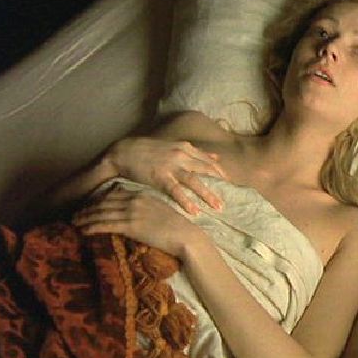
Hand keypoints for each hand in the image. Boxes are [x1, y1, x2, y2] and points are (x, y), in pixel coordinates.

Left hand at [72, 186, 205, 259]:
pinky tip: (83, 231)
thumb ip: (147, 207)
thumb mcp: (161, 211)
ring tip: (74, 222)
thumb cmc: (178, 227)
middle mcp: (135, 200)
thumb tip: (136, 214)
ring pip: (101, 213)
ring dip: (85, 218)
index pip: (114, 194)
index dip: (99, 199)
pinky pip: (105, 225)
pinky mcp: (131, 226)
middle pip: (104, 202)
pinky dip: (92, 227)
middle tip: (76, 214)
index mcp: (142, 194)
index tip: (89, 205)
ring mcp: (132, 212)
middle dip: (88, 208)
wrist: (186, 236)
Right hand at [105, 137, 227, 214]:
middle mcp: (182, 155)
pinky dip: (186, 201)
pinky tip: (194, 211)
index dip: (221, 171)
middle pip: (206, 170)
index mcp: (186, 149)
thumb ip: (196, 152)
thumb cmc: (150, 151)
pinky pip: (176, 191)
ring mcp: (171, 166)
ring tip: (218, 207)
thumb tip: (216, 157)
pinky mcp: (160, 177)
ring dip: (208, 195)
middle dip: (220, 184)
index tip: (233, 183)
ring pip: (194, 182)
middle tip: (231, 198)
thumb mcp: (175, 146)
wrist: (124, 151)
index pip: (209, 161)